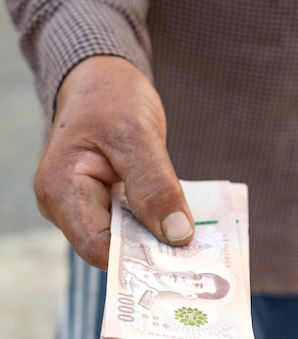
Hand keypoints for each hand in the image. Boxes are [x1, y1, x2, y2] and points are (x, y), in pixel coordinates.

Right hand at [34, 56, 193, 269]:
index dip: (137, 256)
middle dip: (150, 250)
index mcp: (60, 189)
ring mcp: (82, 206)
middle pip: (109, 246)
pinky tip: (178, 224)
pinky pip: (128, 224)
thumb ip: (155, 186)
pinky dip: (153, 224)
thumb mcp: (137, 134)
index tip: (179, 260)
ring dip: (155, 238)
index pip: (96, 245)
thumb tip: (177, 236)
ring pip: (122, 238)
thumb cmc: (111, 97)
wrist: (102, 79)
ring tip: (192, 240)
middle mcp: (65, 205)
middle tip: (195, 255)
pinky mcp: (102, 202)